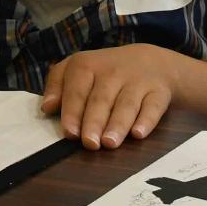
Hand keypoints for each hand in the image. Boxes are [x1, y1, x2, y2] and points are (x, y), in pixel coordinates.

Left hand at [40, 45, 175, 149]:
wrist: (151, 62)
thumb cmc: (105, 73)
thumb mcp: (78, 69)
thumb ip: (57, 85)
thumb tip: (47, 107)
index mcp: (87, 65)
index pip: (77, 87)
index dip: (73, 110)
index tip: (70, 133)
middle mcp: (113, 71)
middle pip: (101, 98)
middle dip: (94, 121)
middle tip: (89, 143)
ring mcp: (137, 81)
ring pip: (126, 104)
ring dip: (117, 124)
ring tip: (109, 143)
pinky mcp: (158, 92)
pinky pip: (153, 107)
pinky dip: (146, 120)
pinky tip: (138, 134)